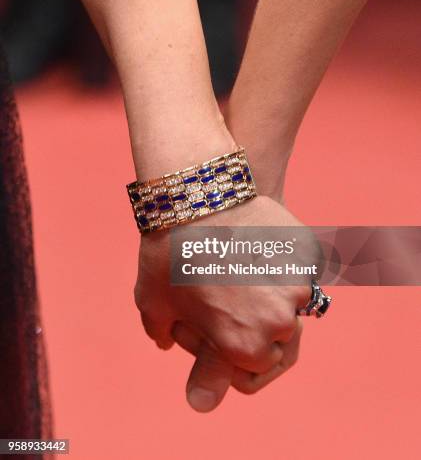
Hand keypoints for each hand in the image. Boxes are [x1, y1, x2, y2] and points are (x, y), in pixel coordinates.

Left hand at [134, 196, 312, 411]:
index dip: (241, 344)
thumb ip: (162, 333)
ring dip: (277, 288)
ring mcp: (297, 285)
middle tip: (236, 290)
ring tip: (247, 261)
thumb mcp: (153, 303)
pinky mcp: (306, 252)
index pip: (258, 363)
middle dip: (262, 318)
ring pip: (294, 298)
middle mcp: (277, 322)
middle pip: (280, 333)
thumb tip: (165, 341)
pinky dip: (286, 259)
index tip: (227, 322)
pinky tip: (259, 243)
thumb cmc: (168, 255)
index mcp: (244, 346)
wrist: (193, 197)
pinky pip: (301, 266)